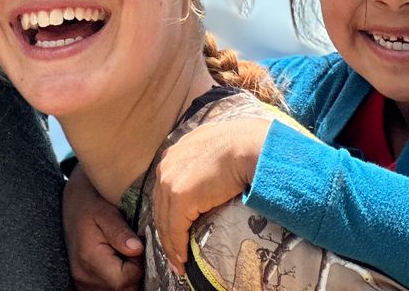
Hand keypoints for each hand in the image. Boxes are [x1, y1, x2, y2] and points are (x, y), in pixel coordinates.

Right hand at [63, 162, 141, 290]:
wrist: (72, 206)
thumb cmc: (91, 205)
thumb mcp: (107, 212)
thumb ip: (120, 232)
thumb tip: (136, 249)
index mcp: (89, 258)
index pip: (123, 280)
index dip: (137, 266)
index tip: (136, 248)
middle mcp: (83, 276)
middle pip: (122, 289)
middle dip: (133, 273)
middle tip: (131, 251)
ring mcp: (82, 283)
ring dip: (126, 278)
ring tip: (123, 256)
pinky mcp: (83, 284)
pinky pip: (108, 290)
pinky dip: (116, 280)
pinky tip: (116, 264)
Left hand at [152, 114, 270, 273]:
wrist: (247, 146)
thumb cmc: (240, 145)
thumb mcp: (212, 149)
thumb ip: (203, 161)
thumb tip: (211, 176)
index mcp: (174, 154)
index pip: (164, 191)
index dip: (168, 213)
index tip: (173, 230)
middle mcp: (166, 166)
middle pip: (160, 207)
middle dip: (165, 232)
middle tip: (172, 254)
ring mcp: (171, 181)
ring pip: (165, 221)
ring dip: (170, 245)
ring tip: (177, 263)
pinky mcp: (180, 197)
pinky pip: (175, 229)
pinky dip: (177, 246)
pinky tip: (182, 259)